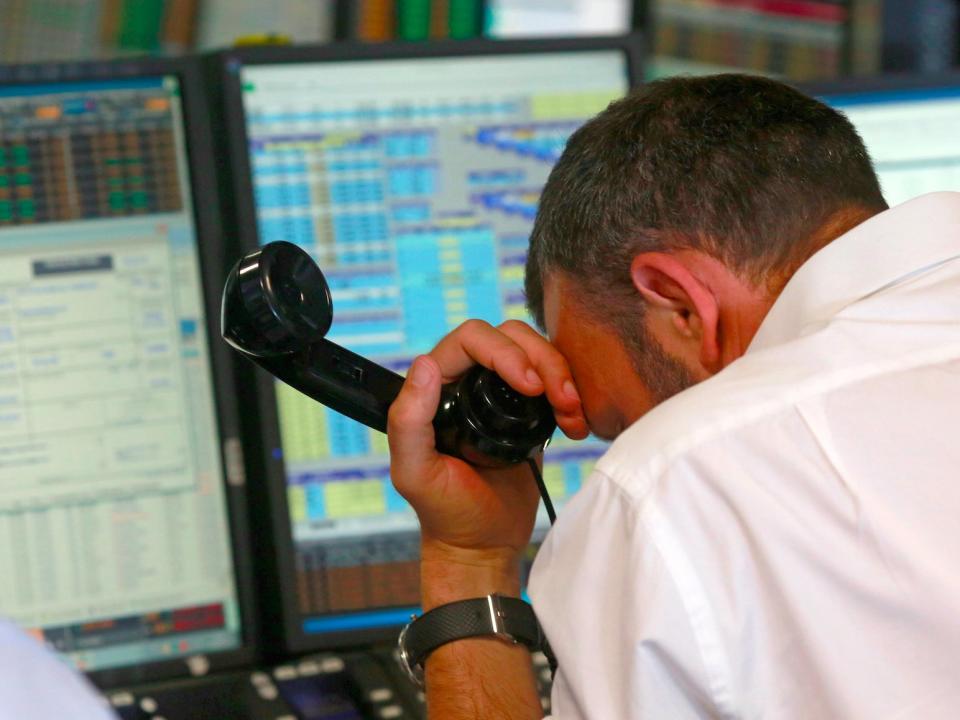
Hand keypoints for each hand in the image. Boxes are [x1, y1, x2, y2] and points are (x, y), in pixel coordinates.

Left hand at [387, 319, 587, 570]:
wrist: (484, 545)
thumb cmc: (445, 513)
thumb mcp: (415, 473)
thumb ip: (408, 422)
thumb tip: (423, 365)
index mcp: (435, 388)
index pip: (471, 339)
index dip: (504, 351)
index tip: (529, 386)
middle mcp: (466, 382)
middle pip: (510, 336)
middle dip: (542, 359)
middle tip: (559, 399)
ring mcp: (498, 395)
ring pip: (536, 351)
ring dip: (561, 375)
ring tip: (572, 413)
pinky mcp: (527, 412)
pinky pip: (552, 380)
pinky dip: (570, 393)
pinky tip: (576, 424)